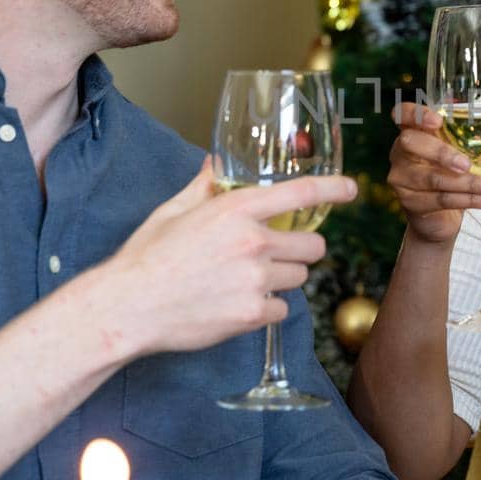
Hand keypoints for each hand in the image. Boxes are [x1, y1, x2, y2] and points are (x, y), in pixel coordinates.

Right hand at [96, 156, 357, 355]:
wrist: (128, 307)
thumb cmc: (147, 257)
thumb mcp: (173, 211)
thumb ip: (204, 186)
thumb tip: (216, 165)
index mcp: (236, 210)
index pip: (301, 193)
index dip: (334, 189)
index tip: (352, 189)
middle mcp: (253, 242)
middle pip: (313, 246)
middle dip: (300, 250)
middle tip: (274, 255)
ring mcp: (256, 280)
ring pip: (299, 278)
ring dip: (281, 279)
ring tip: (244, 281)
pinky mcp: (252, 314)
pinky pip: (282, 309)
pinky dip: (266, 309)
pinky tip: (236, 304)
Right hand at [387, 103, 480, 244]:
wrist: (438, 219)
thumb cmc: (450, 177)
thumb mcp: (458, 154)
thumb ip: (469, 142)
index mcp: (413, 132)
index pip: (403, 114)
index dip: (416, 114)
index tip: (437, 120)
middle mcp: (400, 153)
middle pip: (411, 143)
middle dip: (442, 152)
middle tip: (467, 164)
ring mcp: (401, 178)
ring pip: (434, 178)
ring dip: (470, 183)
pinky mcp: (410, 202)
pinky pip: (442, 200)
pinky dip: (471, 200)